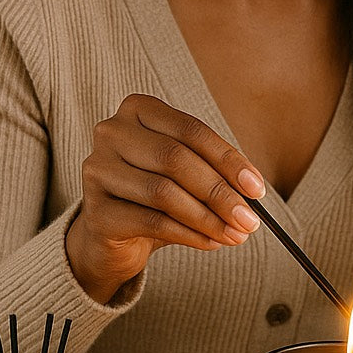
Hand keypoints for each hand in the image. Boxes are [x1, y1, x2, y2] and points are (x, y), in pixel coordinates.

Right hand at [65, 94, 264, 303]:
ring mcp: (97, 170)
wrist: (113, 234)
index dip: (228, 160)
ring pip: (163, 192)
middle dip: (219, 192)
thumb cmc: (155, 196)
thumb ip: (214, 173)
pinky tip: (211, 243)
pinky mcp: (95, 211)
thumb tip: (250, 193)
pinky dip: (189, 235)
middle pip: (175, 158)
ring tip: (234, 235)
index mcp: (138, 109)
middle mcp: (111, 132)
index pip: (191, 130)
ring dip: (207, 218)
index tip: (256, 189)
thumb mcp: (186, 174)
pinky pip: (151, 222)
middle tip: (249, 220)